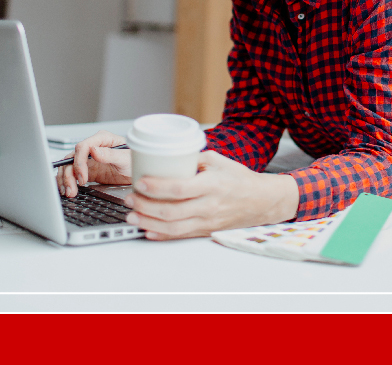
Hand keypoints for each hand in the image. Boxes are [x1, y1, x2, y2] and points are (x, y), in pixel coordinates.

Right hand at [56, 130, 131, 197]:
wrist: (140, 173)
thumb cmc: (136, 160)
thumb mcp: (126, 158)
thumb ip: (110, 154)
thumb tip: (94, 150)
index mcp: (102, 139)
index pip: (82, 147)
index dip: (79, 162)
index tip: (82, 177)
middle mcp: (93, 148)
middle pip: (72, 157)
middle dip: (69, 174)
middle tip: (72, 188)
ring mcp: (89, 159)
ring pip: (69, 166)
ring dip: (66, 179)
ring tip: (69, 192)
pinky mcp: (88, 171)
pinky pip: (73, 175)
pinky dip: (68, 182)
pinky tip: (68, 190)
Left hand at [124, 150, 298, 239]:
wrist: (262, 201)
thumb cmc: (241, 180)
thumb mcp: (219, 161)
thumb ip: (194, 158)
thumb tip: (168, 155)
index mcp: (212, 185)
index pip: (180, 189)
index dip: (156, 187)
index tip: (140, 182)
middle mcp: (209, 206)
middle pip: (171, 211)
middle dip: (145, 206)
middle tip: (129, 199)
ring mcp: (207, 221)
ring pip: (172, 227)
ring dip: (148, 222)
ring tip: (132, 215)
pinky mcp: (206, 231)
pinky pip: (180, 236)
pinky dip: (161, 234)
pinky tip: (147, 230)